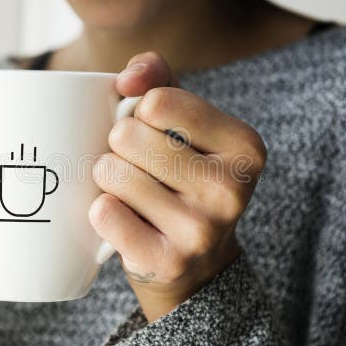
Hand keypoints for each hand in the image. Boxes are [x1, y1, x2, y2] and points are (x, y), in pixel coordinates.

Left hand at [89, 52, 266, 321]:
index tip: (155, 134)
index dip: (140, 113)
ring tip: (131, 194)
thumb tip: (128, 78)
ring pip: (112, 173)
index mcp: (245, 146)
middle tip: (138, 168)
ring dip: (107, 179)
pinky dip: (101, 213)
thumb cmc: (181, 177)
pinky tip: (124, 220)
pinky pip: (104, 214)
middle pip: (129, 136)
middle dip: (119, 147)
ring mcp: (202, 231)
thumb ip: (158, 79)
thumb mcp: (183, 123)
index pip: (157, 101)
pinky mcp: (168, 262)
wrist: (196, 267)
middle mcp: (231, 189)